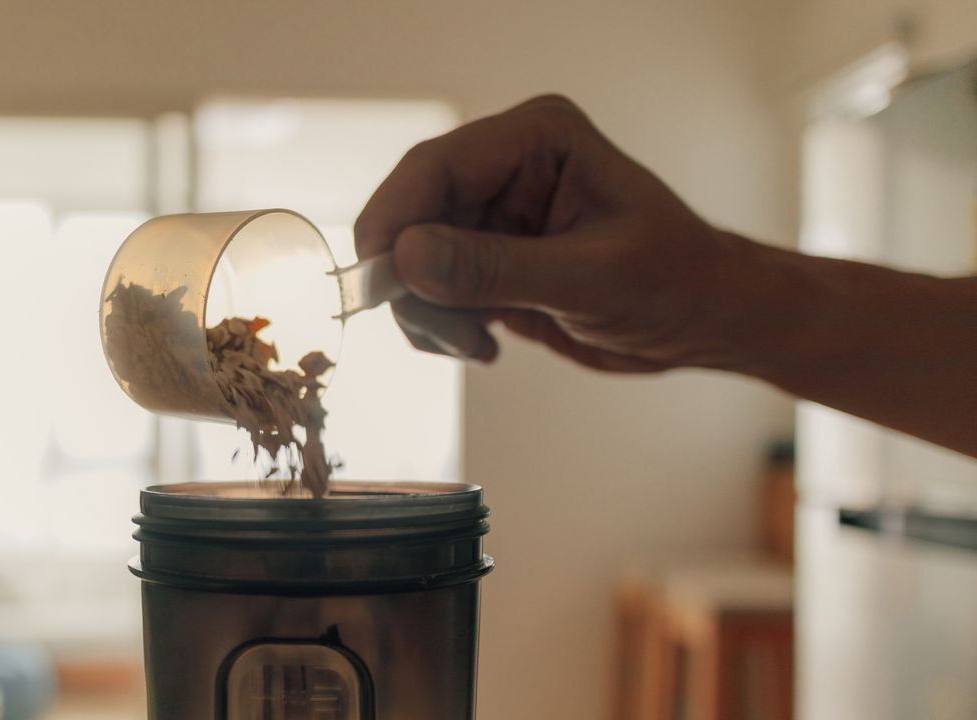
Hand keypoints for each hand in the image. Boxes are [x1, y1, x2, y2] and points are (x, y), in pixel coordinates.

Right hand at [354, 95, 743, 371]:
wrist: (702, 321)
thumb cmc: (673, 283)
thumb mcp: (587, 279)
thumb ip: (493, 268)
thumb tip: (402, 258)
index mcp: (536, 139)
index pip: (434, 168)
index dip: (394, 223)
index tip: (378, 286)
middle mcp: (505, 165)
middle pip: (411, 214)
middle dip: (412, 281)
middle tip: (448, 336)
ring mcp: (492, 211)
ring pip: (410, 258)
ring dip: (428, 312)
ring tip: (477, 345)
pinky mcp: (486, 255)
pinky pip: (428, 288)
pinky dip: (440, 325)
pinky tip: (484, 343)